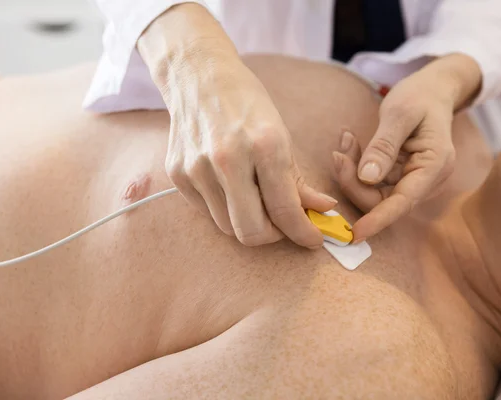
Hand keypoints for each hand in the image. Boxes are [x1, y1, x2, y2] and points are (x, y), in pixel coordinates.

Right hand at [138, 4, 336, 247]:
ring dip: (247, 221)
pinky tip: (229, 185)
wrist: (198, 76)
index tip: (313, 239)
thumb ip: (298, 180)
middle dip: (273, 236)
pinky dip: (224, 207)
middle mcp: (228, 159)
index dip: (304, 233)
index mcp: (264, 145)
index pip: (285, 210)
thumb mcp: (281, 135)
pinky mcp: (177, 174)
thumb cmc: (246, 103)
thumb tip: (323, 210)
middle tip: (282, 223)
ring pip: (228, 227)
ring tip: (255, 198)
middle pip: (251, 233)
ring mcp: (197, 168)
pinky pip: (207, 212)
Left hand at [341, 54, 481, 240]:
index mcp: (435, 166)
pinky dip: (357, 166)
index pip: (403, 202)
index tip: (355, 233)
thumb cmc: (420, 96)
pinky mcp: (400, 176)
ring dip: (352, 172)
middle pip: (383, 200)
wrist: (433, 90)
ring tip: (345, 141)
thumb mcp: (400, 113)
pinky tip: (350, 143)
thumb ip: (383, 146)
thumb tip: (367, 178)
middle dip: (354, 181)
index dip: (378, 220)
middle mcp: (427, 180)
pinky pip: (372, 182)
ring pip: (373, 192)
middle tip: (338, 152)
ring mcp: (414, 180)